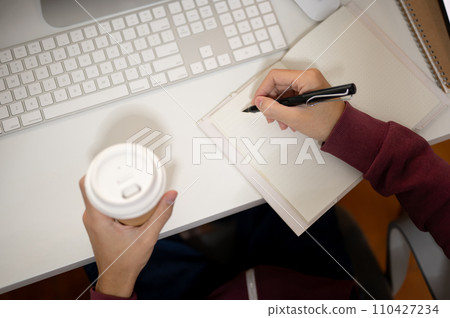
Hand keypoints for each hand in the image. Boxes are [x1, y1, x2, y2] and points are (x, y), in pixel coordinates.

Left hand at [79, 176, 176, 297]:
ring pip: (100, 195)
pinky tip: (129, 198)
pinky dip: (116, 198)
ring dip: (114, 188)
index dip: (97, 169)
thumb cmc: (124, 263)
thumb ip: (161, 215)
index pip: (88, 184)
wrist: (118, 279)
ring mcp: (95, 220)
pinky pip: (105, 203)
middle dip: (111, 177)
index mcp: (97, 218)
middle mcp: (92, 217)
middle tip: (127, 171)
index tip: (110, 162)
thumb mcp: (147, 237)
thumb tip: (169, 196)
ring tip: (130, 183)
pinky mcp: (100, 223)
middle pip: (94, 186)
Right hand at [252, 68, 344, 141]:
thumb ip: (274, 110)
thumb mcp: (295, 118)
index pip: (275, 76)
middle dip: (271, 102)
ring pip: (283, 92)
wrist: (342, 129)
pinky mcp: (309, 91)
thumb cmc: (328, 122)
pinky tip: (287, 119)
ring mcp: (309, 84)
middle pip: (278, 84)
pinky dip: (286, 108)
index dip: (263, 90)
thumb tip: (260, 103)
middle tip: (267, 114)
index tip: (258, 102)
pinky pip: (291, 97)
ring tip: (280, 121)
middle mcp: (308, 77)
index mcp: (307, 78)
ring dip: (278, 107)